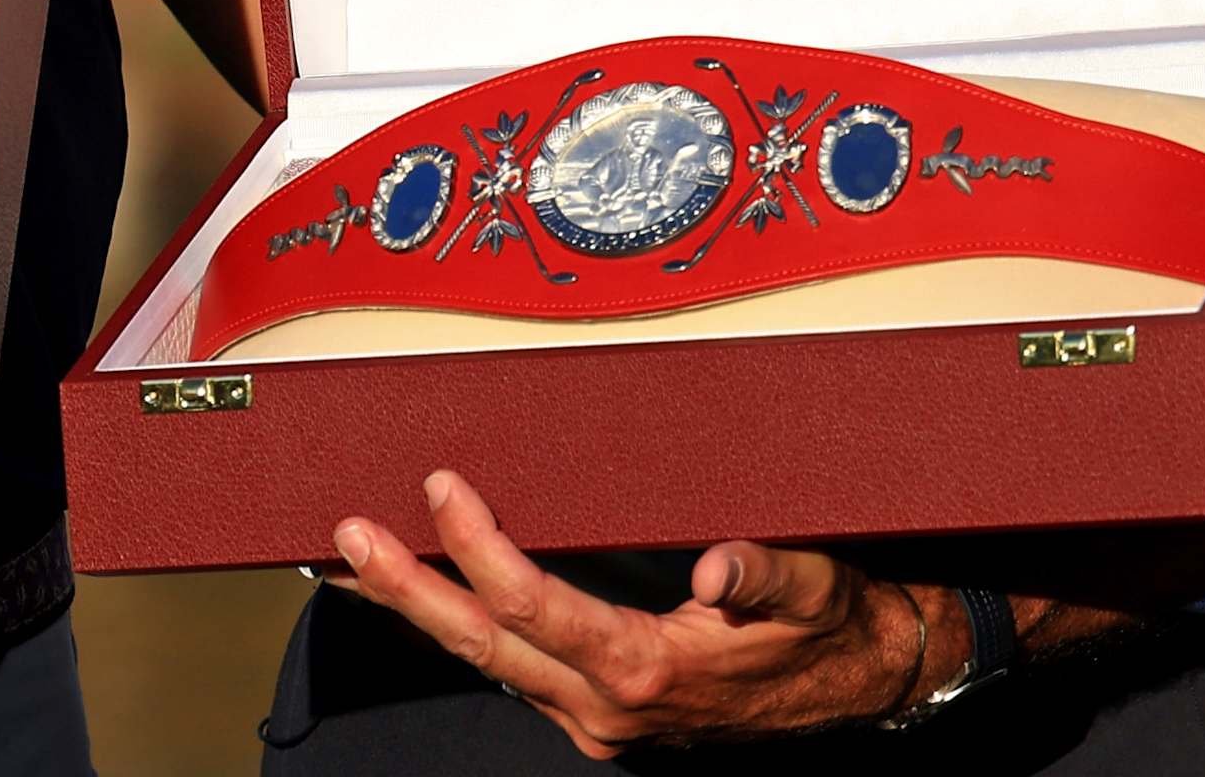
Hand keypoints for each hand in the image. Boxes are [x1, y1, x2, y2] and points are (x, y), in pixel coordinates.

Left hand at [327, 471, 940, 757]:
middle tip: (344, 540)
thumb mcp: (813, 588)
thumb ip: (764, 576)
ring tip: (351, 566)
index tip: (442, 488)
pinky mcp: (597, 712)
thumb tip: (719, 568)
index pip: (534, 605)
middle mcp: (607, 705)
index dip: (479, 548)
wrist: (859, 682)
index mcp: (649, 669)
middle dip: (406, 591)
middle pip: (483, 644)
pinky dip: (461, 629)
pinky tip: (425, 596)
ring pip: (488, 662)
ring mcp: (597, 717)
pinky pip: (511, 668)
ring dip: (419, 611)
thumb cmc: (830, 625)